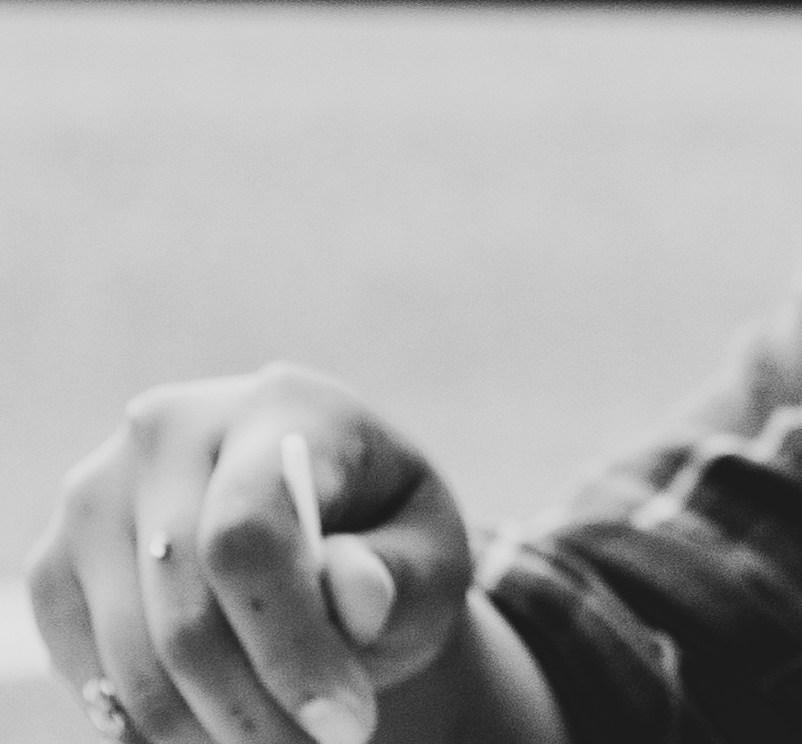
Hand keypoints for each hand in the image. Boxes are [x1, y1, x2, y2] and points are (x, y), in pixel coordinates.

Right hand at [28, 369, 471, 743]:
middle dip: (258, 709)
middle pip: (187, 612)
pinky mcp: (54, 562)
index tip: (345, 727)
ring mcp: (95, 496)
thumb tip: (353, 590)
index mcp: (279, 406)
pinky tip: (221, 723)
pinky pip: (90, 673)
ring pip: (132, 658)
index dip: (292, 646)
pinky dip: (153, 723)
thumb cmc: (387, 540)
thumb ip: (400, 572)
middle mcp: (167, 433)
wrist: (317, 527)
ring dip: (207, 729)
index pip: (251, 534)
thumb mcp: (430, 552)